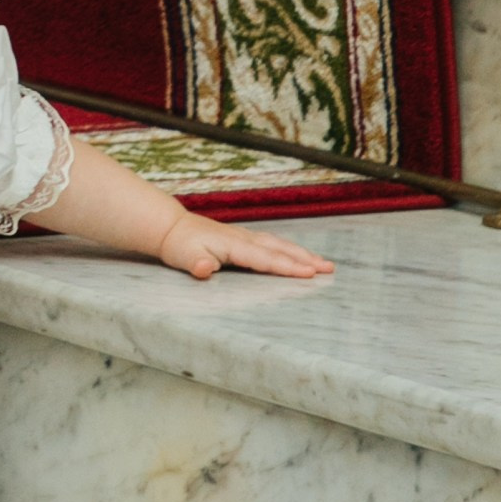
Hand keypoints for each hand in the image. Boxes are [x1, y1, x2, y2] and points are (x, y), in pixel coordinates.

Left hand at [157, 209, 335, 281]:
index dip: (287, 266)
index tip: (309, 273)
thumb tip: (204, 268)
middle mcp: (243, 238)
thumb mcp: (183, 257)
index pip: (265, 259)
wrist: (171, 227)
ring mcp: (245, 236)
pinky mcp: (243, 238)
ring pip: (279, 245)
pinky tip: (299, 255)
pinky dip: (289, 249)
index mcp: (233, 245)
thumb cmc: (179, 246)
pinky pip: (272, 244)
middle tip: (329, 269)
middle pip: (279, 249)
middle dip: (305, 259)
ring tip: (324, 264)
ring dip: (302, 253)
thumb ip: (195, 263)